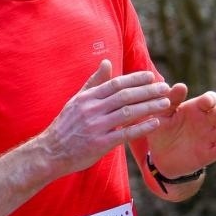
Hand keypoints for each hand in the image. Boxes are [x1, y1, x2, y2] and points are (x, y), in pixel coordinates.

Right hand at [42, 59, 172, 174]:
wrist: (50, 152)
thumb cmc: (66, 126)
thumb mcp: (76, 100)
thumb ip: (94, 82)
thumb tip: (106, 62)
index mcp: (87, 98)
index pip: (116, 84)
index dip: (135, 79)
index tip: (151, 77)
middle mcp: (91, 110)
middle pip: (125, 96)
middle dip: (148, 91)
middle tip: (165, 88)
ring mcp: (95, 127)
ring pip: (127, 113)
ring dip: (149, 107)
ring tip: (165, 103)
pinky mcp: (99, 144)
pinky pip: (124, 134)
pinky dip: (141, 128)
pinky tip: (155, 123)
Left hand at [147, 86, 215, 176]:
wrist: (159, 156)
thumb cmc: (161, 131)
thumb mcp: (162, 115)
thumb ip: (172, 101)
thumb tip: (181, 86)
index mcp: (196, 108)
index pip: (212, 98)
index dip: (212, 99)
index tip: (206, 102)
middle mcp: (206, 121)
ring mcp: (209, 138)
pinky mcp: (210, 154)